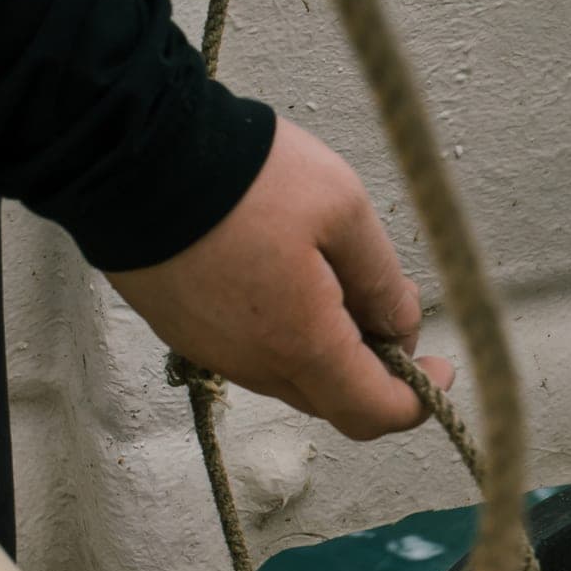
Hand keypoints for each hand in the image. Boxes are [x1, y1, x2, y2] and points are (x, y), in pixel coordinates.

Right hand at [108, 116, 454, 440]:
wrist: (130, 157)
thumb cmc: (242, 179)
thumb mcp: (343, 210)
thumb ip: (382, 280)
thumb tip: (402, 327)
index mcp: (301, 345)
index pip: (373, 413)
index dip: (418, 402)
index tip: (439, 369)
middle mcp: (253, 365)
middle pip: (333, 399)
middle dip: (374, 368)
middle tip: (388, 307)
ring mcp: (211, 351)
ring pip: (289, 374)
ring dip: (326, 346)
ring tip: (334, 274)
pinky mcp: (182, 328)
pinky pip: (247, 350)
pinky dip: (281, 330)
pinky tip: (284, 272)